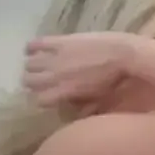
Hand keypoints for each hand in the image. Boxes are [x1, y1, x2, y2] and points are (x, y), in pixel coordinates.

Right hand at [21, 32, 136, 108]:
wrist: (126, 54)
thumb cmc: (116, 79)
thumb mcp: (99, 98)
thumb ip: (84, 106)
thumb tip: (76, 113)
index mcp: (65, 92)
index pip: (40, 100)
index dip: (41, 98)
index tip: (45, 95)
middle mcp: (55, 76)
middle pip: (29, 81)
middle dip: (32, 81)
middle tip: (40, 78)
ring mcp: (56, 58)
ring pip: (29, 64)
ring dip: (32, 65)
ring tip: (37, 63)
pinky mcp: (60, 41)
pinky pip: (35, 44)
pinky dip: (31, 46)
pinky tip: (33, 49)